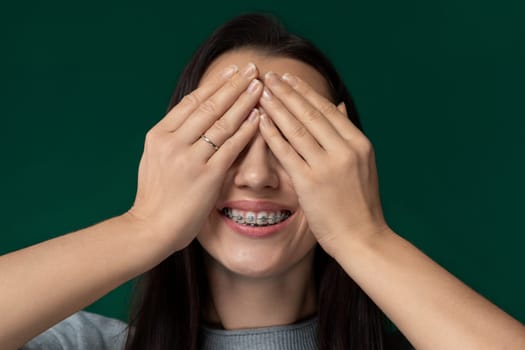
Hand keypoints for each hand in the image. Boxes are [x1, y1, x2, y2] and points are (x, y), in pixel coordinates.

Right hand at [127, 63, 262, 250]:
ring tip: (259, 86)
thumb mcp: (154, 158)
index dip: (215, 84)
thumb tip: (192, 117)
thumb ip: (172, 137)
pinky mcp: (207, 175)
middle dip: (233, 85)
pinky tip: (258, 117)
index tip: (232, 72)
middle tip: (251, 69)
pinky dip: (246, 130)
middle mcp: (173, 141)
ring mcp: (190, 158)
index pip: (192, 102)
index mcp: (159, 134)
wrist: (151, 228)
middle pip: (209, 106)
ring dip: (243, 101)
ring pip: (222, 122)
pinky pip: (231, 147)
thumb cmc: (155, 196)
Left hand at [258, 72, 388, 256]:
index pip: (327, 110)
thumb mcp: (363, 164)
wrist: (363, 238)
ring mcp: (328, 166)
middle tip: (269, 75)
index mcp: (359, 144)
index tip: (289, 77)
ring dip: (277, 107)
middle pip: (310, 114)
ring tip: (262, 91)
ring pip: (297, 129)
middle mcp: (345, 150)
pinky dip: (272, 134)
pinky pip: (287, 152)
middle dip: (288, 92)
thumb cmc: (361, 204)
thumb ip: (348, 134)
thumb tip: (339, 106)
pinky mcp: (310, 183)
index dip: (305, 92)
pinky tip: (260, 120)